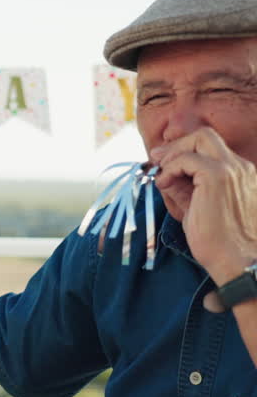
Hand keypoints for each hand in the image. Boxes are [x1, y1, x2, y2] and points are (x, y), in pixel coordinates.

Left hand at [151, 127, 256, 282]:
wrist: (238, 261)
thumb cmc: (220, 243)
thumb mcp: (199, 209)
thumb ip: (185, 189)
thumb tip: (164, 176)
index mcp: (241, 175)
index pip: (212, 148)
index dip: (184, 150)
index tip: (163, 162)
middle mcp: (240, 167)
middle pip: (206, 135)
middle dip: (176, 144)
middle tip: (156, 159)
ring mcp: (232, 169)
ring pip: (199, 138)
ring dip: (173, 154)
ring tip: (161, 176)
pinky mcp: (217, 176)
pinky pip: (186, 158)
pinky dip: (170, 168)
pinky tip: (164, 184)